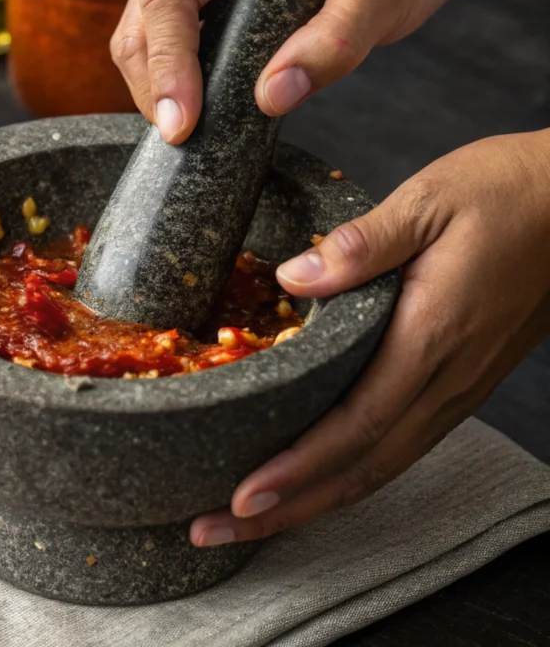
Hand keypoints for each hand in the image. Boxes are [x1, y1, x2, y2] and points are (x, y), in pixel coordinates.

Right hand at [111, 0, 473, 142]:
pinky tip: (189, 99)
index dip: (167, 64)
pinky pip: (153, 26)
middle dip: (153, 82)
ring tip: (187, 124)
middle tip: (182, 137)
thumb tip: (271, 99)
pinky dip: (162, 69)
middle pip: (143, 10)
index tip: (181, 125)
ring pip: (138, 22)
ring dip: (152, 80)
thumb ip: (332, 47)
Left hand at [190, 129, 549, 546]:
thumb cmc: (506, 194)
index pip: (357, 424)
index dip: (298, 469)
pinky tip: (314, 484)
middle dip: (287, 510)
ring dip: (313, 503)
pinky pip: (398, 449)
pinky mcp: (459, 384)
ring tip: (250, 522)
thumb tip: (294, 278)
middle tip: (218, 530)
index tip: (243, 498)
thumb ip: (362, 244)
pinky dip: (349, 478)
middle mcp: (447, 379)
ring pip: (380, 469)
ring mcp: (457, 389)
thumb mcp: (430, 200)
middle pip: (361, 469)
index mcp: (433, 336)